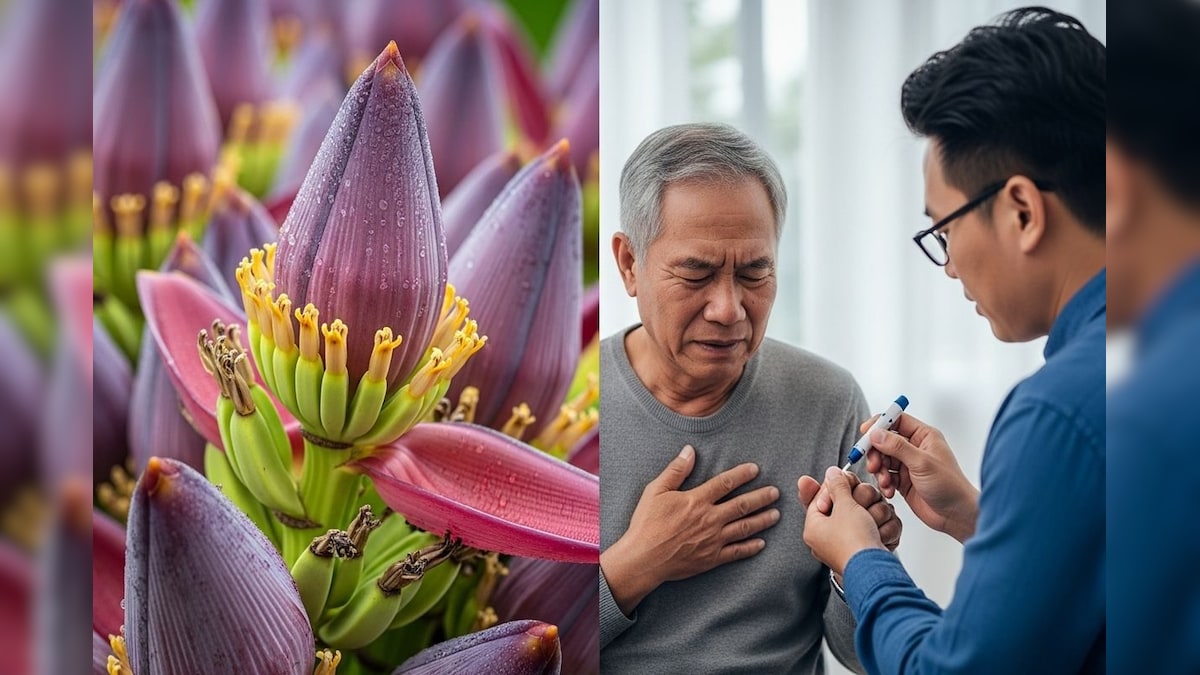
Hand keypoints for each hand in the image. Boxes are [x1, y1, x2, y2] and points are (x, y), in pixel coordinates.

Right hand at [601, 445, 780, 614]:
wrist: (643, 559)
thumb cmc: (646, 524)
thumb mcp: (655, 491)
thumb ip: (675, 471)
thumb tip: (689, 450)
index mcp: (696, 501)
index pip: (725, 483)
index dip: (742, 474)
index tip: (755, 469)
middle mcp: (709, 519)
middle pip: (742, 505)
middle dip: (761, 497)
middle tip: (775, 492)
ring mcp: (713, 540)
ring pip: (744, 528)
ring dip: (762, 520)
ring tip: (776, 514)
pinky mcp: (712, 558)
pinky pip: (737, 552)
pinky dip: (751, 547)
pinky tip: (761, 543)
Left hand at [798, 470, 900, 551]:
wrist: (876, 572)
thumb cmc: (855, 543)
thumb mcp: (844, 506)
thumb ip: (837, 485)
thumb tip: (830, 473)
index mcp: (815, 526)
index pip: (823, 494)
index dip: (837, 487)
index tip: (847, 484)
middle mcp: (830, 535)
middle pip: (849, 501)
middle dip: (861, 502)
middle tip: (861, 509)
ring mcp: (852, 541)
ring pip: (869, 511)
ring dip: (876, 515)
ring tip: (872, 526)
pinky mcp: (871, 545)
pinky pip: (881, 526)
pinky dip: (883, 529)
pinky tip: (880, 536)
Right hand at [862, 412, 979, 541]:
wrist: (956, 515)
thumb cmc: (950, 486)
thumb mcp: (922, 463)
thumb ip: (897, 447)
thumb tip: (876, 434)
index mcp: (924, 436)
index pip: (897, 420)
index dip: (880, 424)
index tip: (865, 433)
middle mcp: (915, 447)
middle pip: (885, 440)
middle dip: (876, 452)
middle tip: (873, 464)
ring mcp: (908, 464)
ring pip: (882, 459)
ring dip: (879, 470)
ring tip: (885, 482)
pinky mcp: (903, 480)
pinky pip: (885, 475)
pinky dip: (883, 482)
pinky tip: (889, 491)